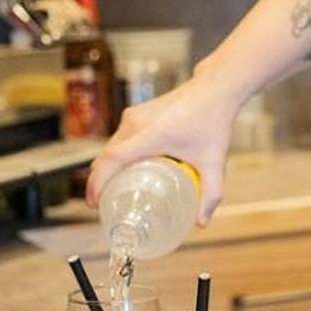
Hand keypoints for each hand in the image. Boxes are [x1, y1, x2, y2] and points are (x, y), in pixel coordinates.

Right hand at [85, 71, 246, 226]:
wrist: (216, 87)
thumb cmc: (214, 121)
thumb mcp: (214, 161)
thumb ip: (211, 194)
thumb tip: (202, 223)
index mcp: (151, 135)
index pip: (112, 159)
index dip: (97, 183)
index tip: (94, 203)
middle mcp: (137, 123)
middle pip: (106, 156)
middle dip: (98, 181)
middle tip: (102, 205)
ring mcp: (135, 115)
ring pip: (110, 145)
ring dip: (105, 167)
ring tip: (110, 190)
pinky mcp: (137, 111)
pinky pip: (119, 137)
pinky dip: (115, 154)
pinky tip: (122, 169)